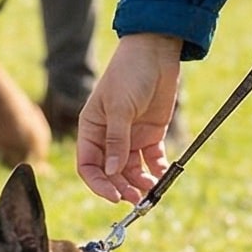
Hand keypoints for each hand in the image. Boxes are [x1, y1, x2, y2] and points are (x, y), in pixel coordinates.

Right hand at [78, 34, 180, 203]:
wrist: (155, 52)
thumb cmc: (128, 73)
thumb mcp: (120, 107)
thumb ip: (117, 140)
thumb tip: (113, 172)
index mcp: (91, 129)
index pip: (88, 165)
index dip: (99, 183)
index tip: (114, 196)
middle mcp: (108, 136)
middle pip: (111, 172)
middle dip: (121, 186)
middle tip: (136, 199)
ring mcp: (130, 136)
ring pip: (132, 169)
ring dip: (140, 181)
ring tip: (151, 189)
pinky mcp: (150, 133)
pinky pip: (152, 159)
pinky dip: (157, 169)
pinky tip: (163, 175)